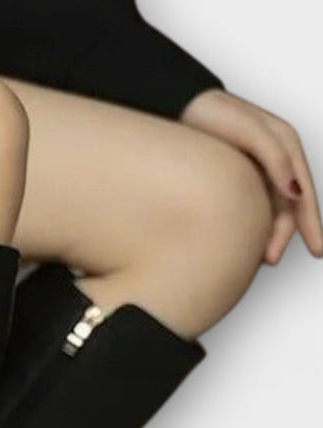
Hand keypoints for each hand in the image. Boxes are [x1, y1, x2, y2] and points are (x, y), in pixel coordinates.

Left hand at [180, 88, 322, 264]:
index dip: (311, 224)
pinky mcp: (236, 175)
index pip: (304, 194)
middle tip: (269, 260)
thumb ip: (275, 158)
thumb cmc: (214, 114)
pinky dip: (251, 222)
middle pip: (287, 206)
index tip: (317, 251)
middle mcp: (275, 159)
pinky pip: (251, 204)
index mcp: (286, 146)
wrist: (178, 108)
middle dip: (282, 235)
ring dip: (266, 232)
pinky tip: (242, 240)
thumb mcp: (250, 132)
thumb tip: (295, 193)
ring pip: (269, 208)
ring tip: (255, 257)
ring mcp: (256, 168)